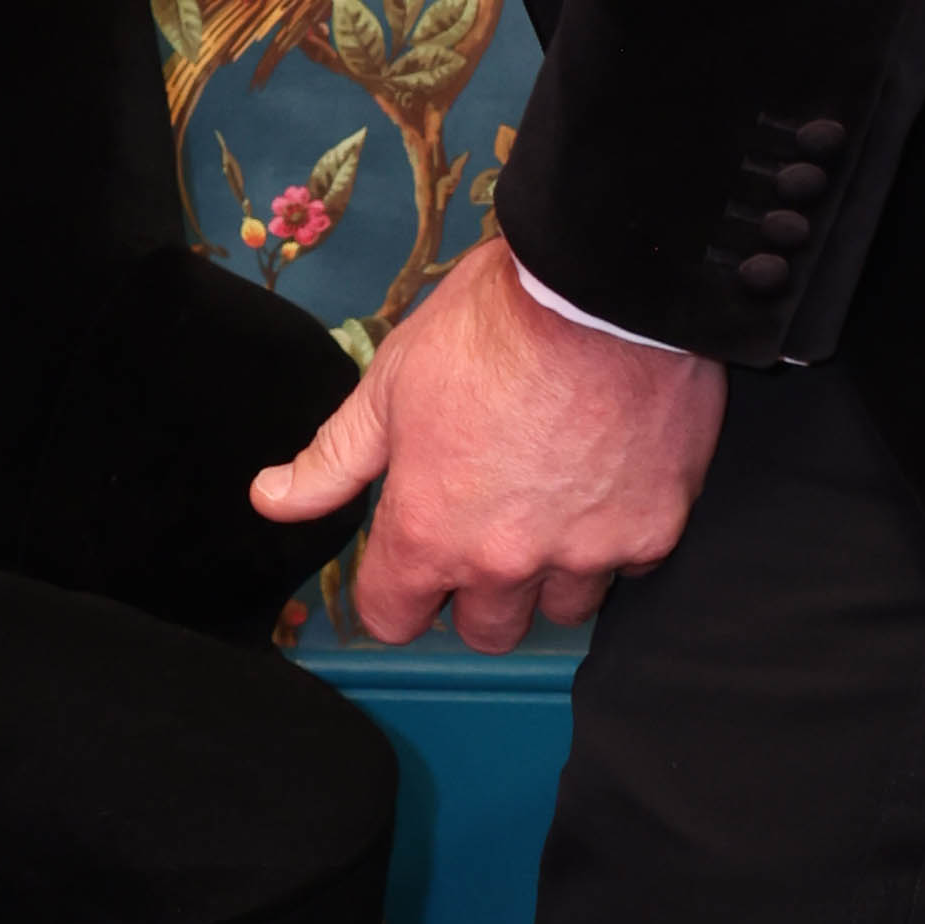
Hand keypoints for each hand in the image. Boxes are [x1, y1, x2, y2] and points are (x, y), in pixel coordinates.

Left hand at [255, 235, 725, 652]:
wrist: (600, 292)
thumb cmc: (489, 330)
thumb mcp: (388, 387)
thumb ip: (333, 461)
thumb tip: (271, 499)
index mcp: (427, 533)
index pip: (394, 620)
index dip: (396, 595)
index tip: (411, 567)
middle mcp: (503, 562)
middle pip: (486, 631)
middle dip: (479, 594)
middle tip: (491, 529)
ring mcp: (584, 554)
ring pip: (563, 607)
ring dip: (553, 573)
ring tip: (554, 503)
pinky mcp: (653, 533)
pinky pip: (630, 565)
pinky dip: (619, 536)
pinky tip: (609, 482)